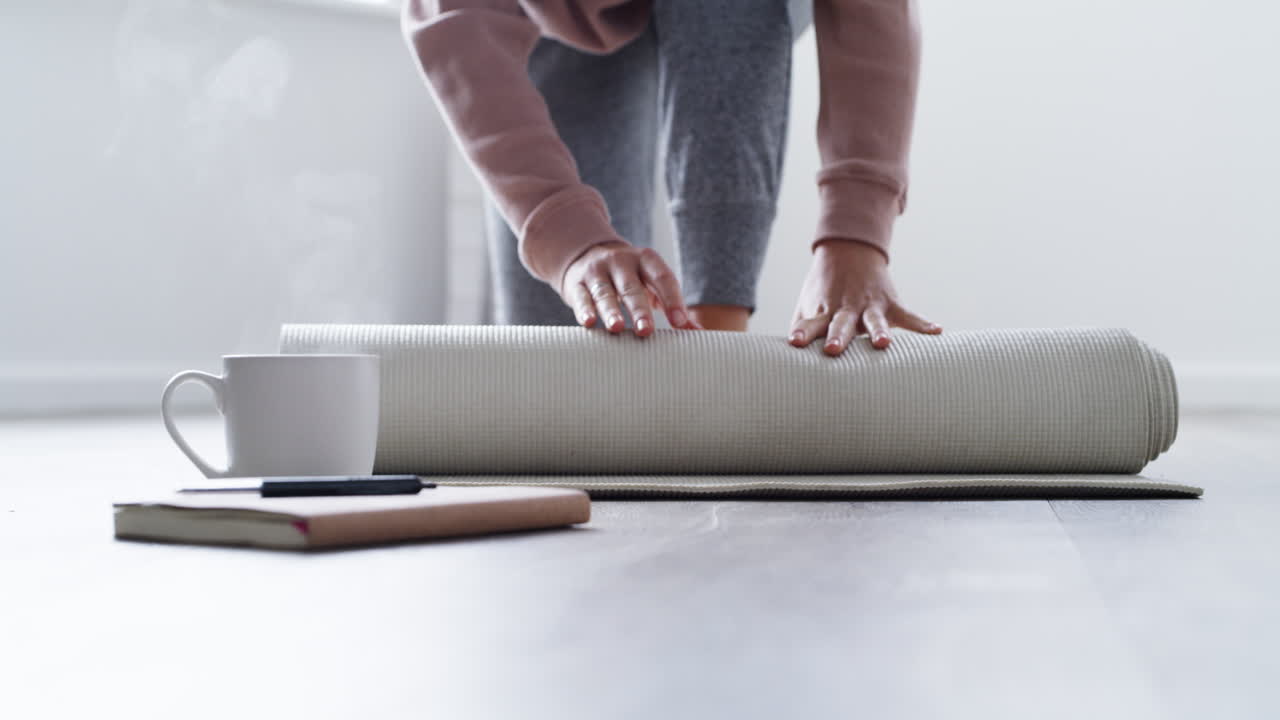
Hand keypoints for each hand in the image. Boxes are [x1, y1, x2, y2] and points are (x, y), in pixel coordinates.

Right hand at [560, 241, 700, 335]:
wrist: (586, 254)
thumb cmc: (628, 277)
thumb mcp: (650, 282)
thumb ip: (672, 305)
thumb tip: (698, 332)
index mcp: (646, 260)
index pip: (663, 278)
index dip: (672, 299)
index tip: (680, 322)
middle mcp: (621, 262)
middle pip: (632, 287)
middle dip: (639, 310)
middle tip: (646, 331)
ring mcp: (597, 271)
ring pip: (604, 292)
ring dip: (610, 311)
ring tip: (617, 328)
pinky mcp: (576, 283)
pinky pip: (581, 297)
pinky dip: (584, 310)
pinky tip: (588, 323)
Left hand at [790, 239, 941, 354]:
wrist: (849, 252)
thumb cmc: (824, 288)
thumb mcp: (807, 304)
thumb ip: (801, 330)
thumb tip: (785, 360)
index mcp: (824, 311)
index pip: (810, 324)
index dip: (803, 332)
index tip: (794, 342)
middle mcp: (846, 309)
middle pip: (841, 324)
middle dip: (838, 337)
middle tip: (833, 350)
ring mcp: (870, 306)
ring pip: (874, 320)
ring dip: (878, 331)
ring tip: (883, 344)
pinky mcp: (890, 303)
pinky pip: (908, 315)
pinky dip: (922, 324)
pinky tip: (937, 332)